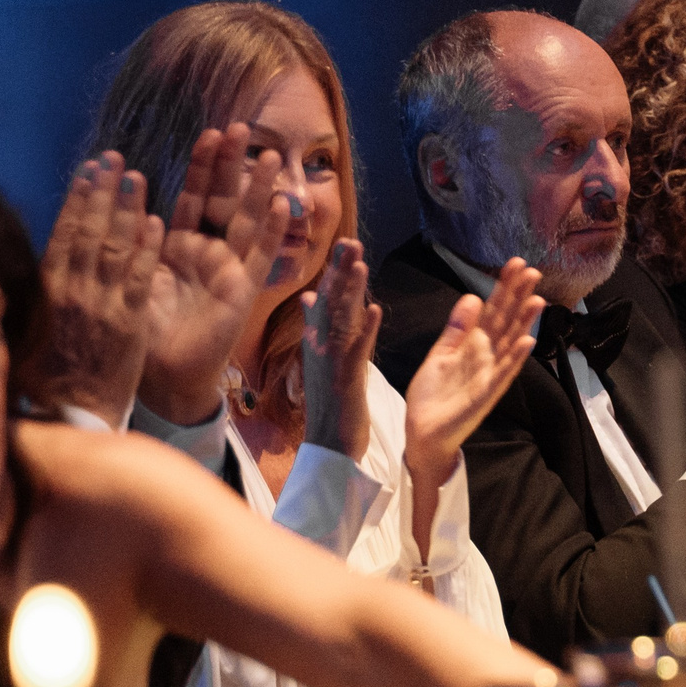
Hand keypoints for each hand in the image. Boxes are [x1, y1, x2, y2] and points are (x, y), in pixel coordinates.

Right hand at [25, 155, 159, 425]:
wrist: (68, 416)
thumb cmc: (44, 375)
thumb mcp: (27, 326)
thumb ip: (36, 290)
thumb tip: (33, 257)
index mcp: (47, 288)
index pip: (63, 232)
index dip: (77, 198)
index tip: (87, 169)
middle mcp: (73, 290)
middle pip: (88, 230)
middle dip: (102, 191)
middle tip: (113, 158)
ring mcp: (101, 305)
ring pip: (114, 247)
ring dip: (126, 208)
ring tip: (135, 175)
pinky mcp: (127, 324)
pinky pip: (138, 280)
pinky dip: (145, 250)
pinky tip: (155, 222)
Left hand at [136, 125, 292, 424]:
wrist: (161, 374)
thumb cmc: (142, 329)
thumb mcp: (130, 275)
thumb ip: (130, 239)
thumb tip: (116, 195)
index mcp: (176, 246)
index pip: (191, 195)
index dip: (201, 166)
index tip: (206, 133)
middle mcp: (206, 253)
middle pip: (224, 199)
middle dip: (232, 165)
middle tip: (241, 128)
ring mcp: (228, 270)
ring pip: (247, 221)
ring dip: (260, 189)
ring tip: (271, 157)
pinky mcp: (242, 291)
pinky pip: (260, 257)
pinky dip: (273, 232)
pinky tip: (285, 206)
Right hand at [298, 239, 377, 456]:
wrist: (328, 446)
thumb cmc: (329, 403)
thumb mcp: (321, 358)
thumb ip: (316, 325)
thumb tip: (310, 295)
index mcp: (319, 340)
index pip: (328, 299)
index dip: (336, 271)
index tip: (345, 243)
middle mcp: (322, 347)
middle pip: (333, 303)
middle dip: (342, 271)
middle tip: (350, 241)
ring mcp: (333, 363)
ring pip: (343, 322)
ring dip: (352, 294)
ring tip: (361, 264)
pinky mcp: (346, 381)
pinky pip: (357, 352)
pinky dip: (365, 331)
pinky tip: (374, 310)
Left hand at [402, 259, 542, 480]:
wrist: (422, 431)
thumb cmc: (431, 396)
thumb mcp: (439, 355)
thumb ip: (456, 330)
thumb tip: (472, 297)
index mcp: (474, 345)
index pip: (493, 310)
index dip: (504, 288)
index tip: (515, 264)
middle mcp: (487, 357)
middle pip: (506, 321)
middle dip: (518, 297)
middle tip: (532, 271)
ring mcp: (489, 375)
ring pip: (510, 343)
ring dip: (524, 323)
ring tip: (538, 299)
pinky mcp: (486, 394)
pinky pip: (503, 374)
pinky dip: (515, 359)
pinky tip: (527, 341)